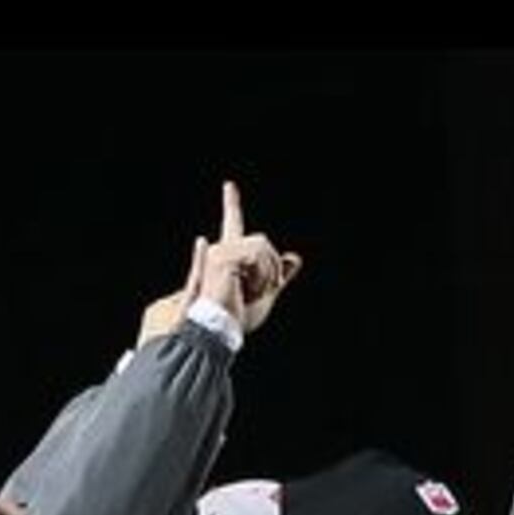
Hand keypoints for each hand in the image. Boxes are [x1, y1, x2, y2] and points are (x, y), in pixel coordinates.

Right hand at [185, 182, 299, 335]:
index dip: (232, 204)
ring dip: (267, 275)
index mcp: (229, 255)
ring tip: (250, 292)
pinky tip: (247, 290)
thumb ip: (279, 274)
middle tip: (260, 292)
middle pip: (263, 242)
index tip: (229, 185)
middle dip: (272, 270)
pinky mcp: (222, 257)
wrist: (219, 328)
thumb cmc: (237, 315)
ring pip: (263, 246)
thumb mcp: (267, 293)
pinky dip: (262, 276)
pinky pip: (258, 255)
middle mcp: (220, 249)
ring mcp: (218, 251)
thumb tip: (294, 257)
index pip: (233, 224)